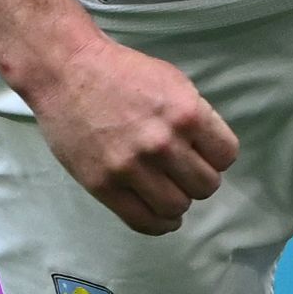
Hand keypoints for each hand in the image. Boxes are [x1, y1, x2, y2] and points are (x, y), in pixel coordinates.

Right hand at [24, 33, 239, 236]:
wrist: (66, 70)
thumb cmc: (120, 71)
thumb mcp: (172, 81)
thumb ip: (194, 116)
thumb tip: (207, 152)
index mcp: (186, 113)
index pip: (226, 156)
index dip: (215, 156)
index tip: (200, 154)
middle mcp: (163, 143)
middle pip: (206, 186)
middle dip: (196, 179)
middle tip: (180, 171)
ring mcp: (131, 167)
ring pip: (177, 207)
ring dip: (176, 201)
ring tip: (165, 189)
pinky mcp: (104, 185)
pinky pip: (144, 221)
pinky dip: (159, 224)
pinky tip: (159, 214)